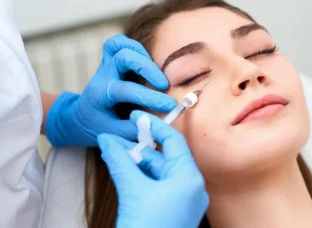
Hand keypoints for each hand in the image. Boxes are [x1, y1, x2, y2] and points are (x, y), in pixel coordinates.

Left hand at [46, 34, 176, 145]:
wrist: (81, 116)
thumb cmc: (98, 126)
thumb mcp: (114, 134)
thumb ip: (135, 129)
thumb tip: (157, 125)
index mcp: (100, 95)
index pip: (127, 90)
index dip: (150, 97)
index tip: (170, 106)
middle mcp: (103, 75)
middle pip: (123, 58)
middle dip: (148, 69)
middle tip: (164, 85)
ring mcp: (105, 64)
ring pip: (119, 44)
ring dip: (142, 54)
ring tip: (157, 71)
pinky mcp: (110, 59)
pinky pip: (118, 42)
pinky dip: (133, 46)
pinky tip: (146, 59)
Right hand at [98, 110, 208, 227]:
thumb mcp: (132, 190)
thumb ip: (119, 160)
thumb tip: (106, 139)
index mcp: (189, 179)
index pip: (174, 141)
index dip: (155, 126)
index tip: (137, 116)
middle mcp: (190, 188)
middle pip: (165, 157)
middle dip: (141, 147)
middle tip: (120, 137)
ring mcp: (183, 201)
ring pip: (160, 172)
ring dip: (138, 162)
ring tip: (117, 154)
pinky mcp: (174, 210)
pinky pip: (159, 186)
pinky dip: (142, 177)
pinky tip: (125, 171)